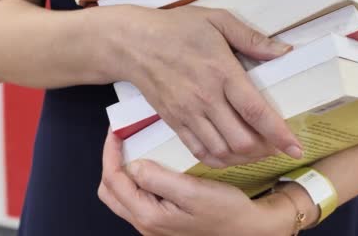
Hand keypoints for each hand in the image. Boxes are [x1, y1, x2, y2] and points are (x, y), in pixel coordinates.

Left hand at [99, 132, 295, 235]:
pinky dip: (137, 179)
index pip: (113, 181)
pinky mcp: (163, 220)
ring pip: (123, 196)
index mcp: (148, 216)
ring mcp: (154, 223)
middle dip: (111, 163)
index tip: (116, 131)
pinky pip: (139, 198)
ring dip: (123, 171)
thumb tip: (133, 165)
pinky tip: (153, 165)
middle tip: (121, 140)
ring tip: (135, 149)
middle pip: (110, 191)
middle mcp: (146, 223)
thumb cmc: (225, 211)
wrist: (247, 229)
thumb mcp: (193, 192)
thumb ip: (158, 179)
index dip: (110, 153)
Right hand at [109, 5, 302, 166]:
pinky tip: (230, 155)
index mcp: (222, 72)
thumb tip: (284, 51)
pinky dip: (218, 160)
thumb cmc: (177, 28)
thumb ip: (252, 38)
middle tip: (277, 145)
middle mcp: (206, 98)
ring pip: (222, 151)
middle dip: (266, 149)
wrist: (133, 43)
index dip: (279, 134)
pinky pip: (198, 152)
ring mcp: (187, 113)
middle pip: (241, 140)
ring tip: (257, 151)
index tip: (296, 148)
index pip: (255, 111)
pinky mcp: (174, 122)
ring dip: (244, 158)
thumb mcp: (217, 20)